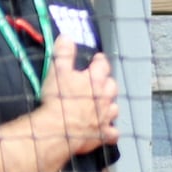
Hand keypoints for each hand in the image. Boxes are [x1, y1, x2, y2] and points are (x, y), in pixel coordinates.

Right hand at [40, 37, 119, 154]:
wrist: (58, 129)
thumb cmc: (58, 99)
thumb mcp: (57, 71)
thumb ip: (63, 53)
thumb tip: (67, 37)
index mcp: (95, 80)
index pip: (103, 65)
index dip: (100, 61)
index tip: (97, 59)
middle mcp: (104, 97)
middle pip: (112, 86)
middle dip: (107, 82)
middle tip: (99, 81)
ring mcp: (105, 117)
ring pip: (114, 108)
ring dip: (110, 105)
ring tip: (104, 104)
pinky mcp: (102, 134)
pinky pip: (112, 133)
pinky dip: (110, 131)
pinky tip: (106, 130)